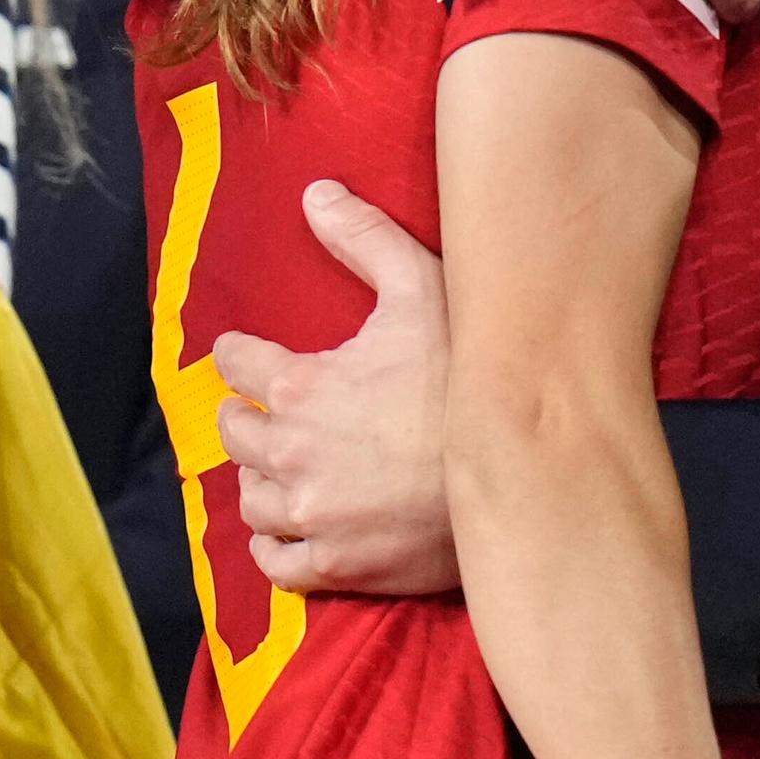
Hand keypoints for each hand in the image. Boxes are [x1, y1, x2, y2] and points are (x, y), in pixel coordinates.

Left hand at [211, 181, 458, 594]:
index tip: (247, 355)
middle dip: (246, 416)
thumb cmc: (470, 378)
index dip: (241, 354)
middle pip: (235, 433)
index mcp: (301, 387)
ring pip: (251, 498)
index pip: (235, 364)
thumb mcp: (423, 289)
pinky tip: (289, 526)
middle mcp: (293, 454)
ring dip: (259, 478)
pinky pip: (276, 562)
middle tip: (265, 411)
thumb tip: (314, 193)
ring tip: (279, 466)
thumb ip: (364, 238)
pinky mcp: (337, 565)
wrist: (524, 471)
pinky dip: (274, 544)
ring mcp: (313, 515)